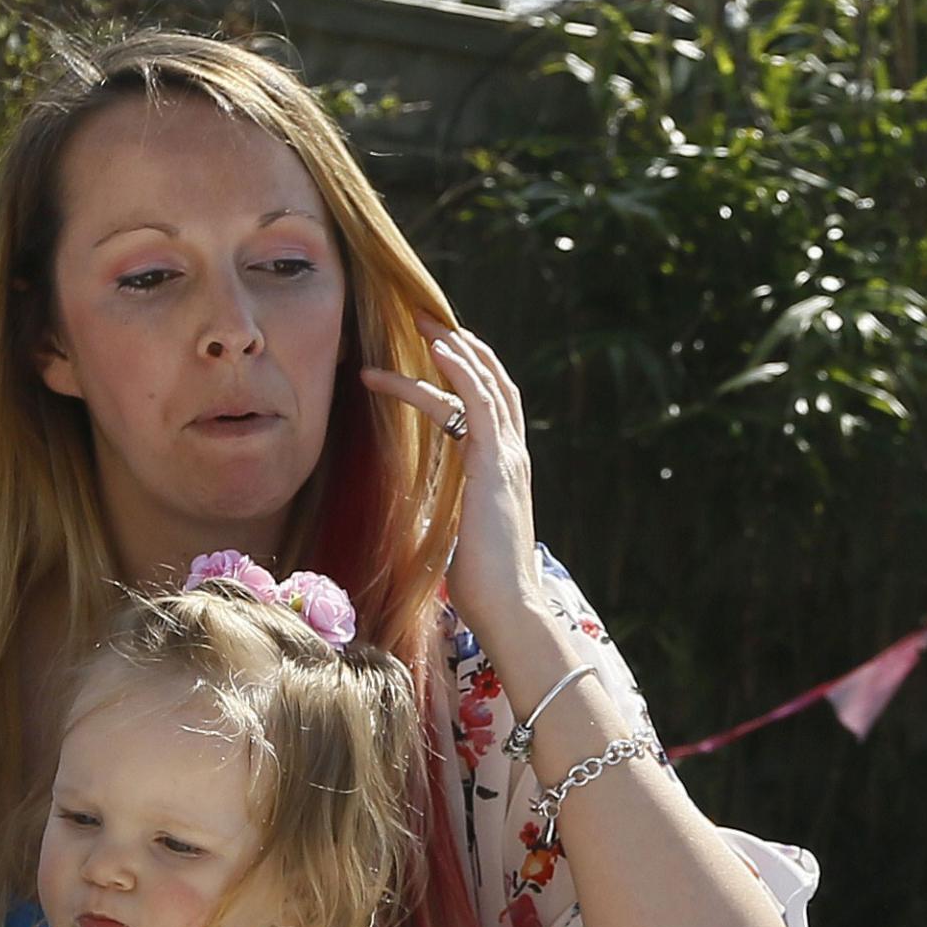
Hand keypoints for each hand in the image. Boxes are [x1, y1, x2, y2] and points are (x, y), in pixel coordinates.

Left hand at [360, 316, 542, 635]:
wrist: (509, 607)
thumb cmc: (482, 588)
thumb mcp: (455, 538)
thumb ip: (442, 514)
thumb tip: (414, 512)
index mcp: (503, 473)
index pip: (486, 408)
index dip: (462, 375)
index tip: (430, 355)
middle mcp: (511, 457)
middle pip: (492, 383)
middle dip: (460, 347)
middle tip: (423, 319)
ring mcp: (507, 457)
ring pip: (485, 384)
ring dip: (454, 348)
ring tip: (420, 322)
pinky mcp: (494, 463)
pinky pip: (478, 402)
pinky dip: (460, 370)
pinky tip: (437, 348)